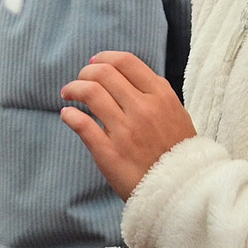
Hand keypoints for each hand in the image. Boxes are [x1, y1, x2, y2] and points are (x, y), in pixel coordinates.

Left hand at [60, 52, 195, 197]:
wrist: (181, 189)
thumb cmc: (179, 153)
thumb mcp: (177, 114)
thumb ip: (155, 95)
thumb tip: (126, 78)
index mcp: (161, 95)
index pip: (126, 62)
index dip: (105, 58)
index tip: (94, 62)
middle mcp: (142, 108)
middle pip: (104, 74)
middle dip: (86, 72)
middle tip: (80, 79)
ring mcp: (125, 130)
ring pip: (90, 93)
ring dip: (73, 88)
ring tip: (68, 93)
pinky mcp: (109, 152)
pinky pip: (82, 124)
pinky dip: (69, 115)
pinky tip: (67, 114)